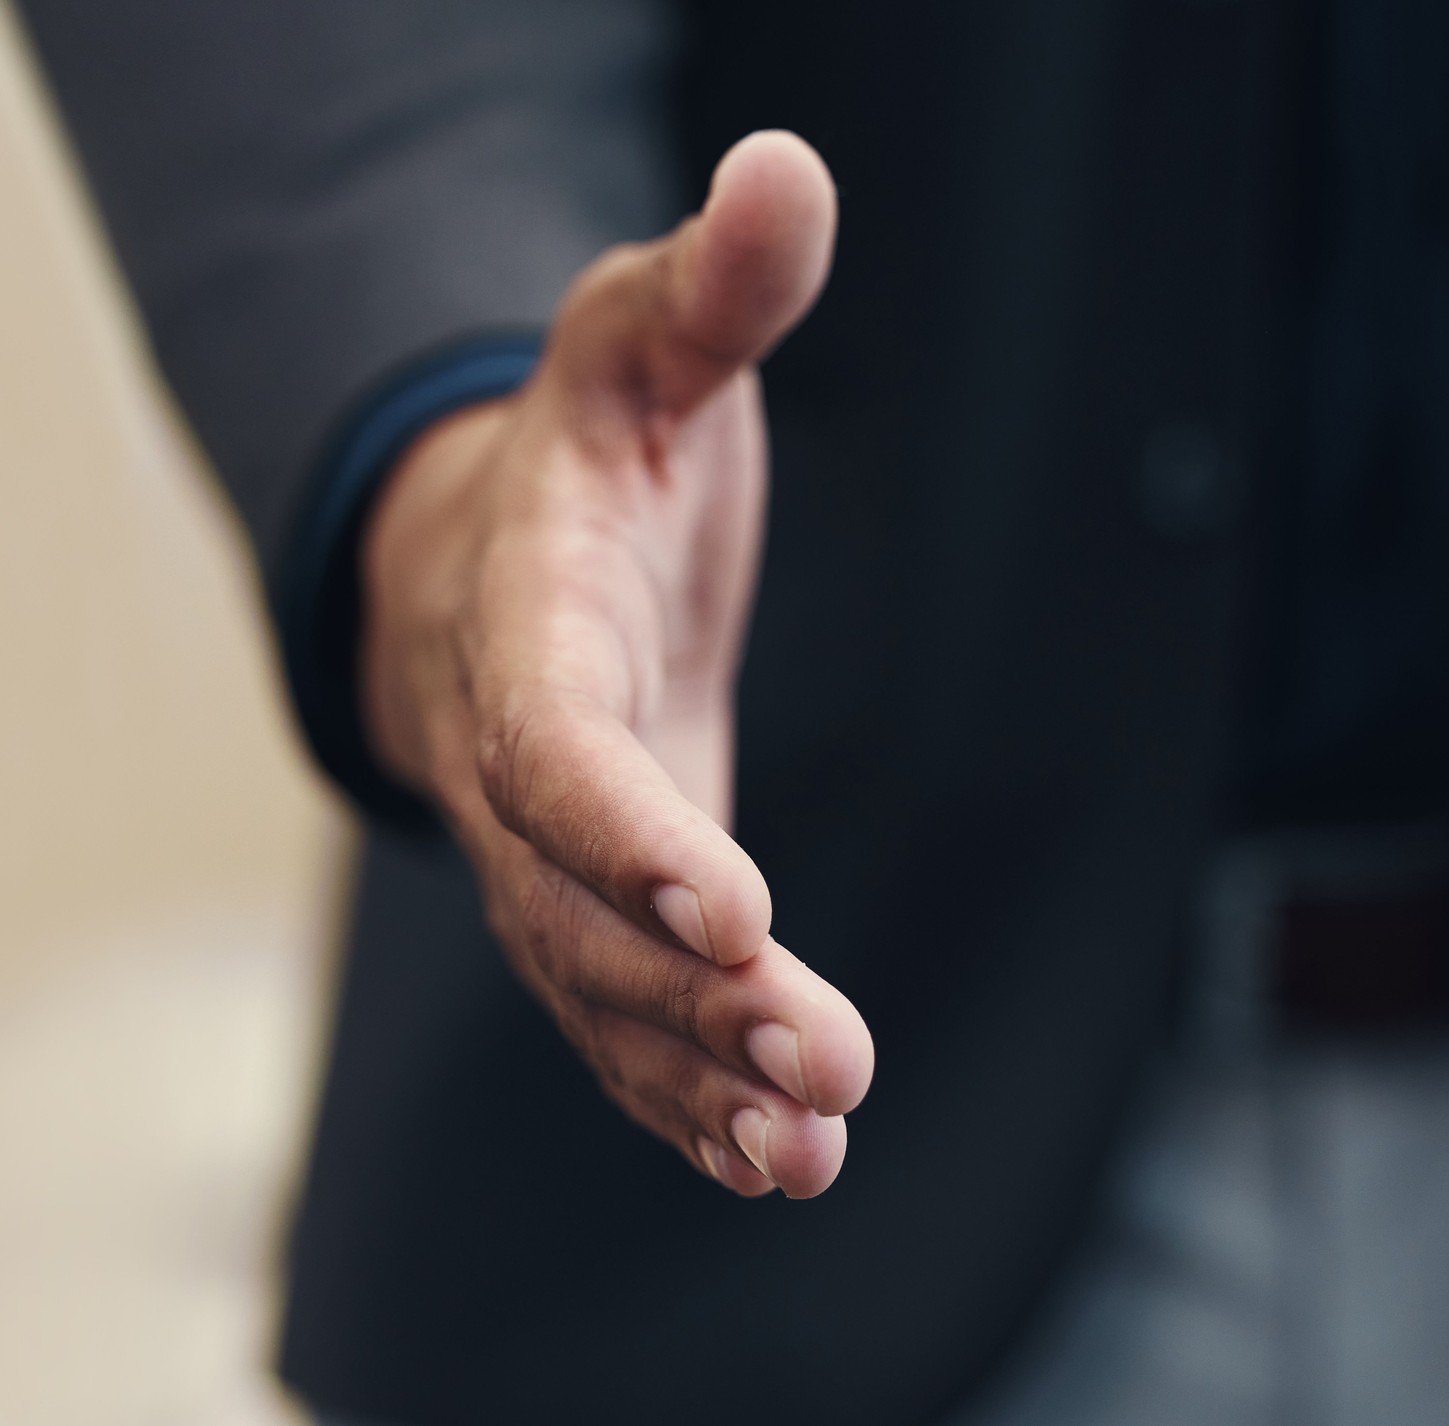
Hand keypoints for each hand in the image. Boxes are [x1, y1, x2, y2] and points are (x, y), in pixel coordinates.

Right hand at [358, 132, 870, 1198]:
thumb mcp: (645, 338)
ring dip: (701, 1077)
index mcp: (526, 622)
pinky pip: (626, 1022)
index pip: (556, 745)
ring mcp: (553, 857)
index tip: (732, 901)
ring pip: (604, 994)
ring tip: (810, 1150)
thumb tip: (788, 165)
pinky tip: (775, 1157)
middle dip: (695, 996)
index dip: (624, 828)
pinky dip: (690, 1095)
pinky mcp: (603, 911)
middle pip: (583, 908)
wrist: (506, 553)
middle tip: (823, 1066)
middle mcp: (524, 761)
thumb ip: (717, 283)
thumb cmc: (592, 445)